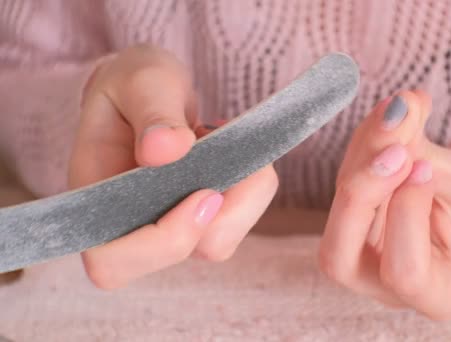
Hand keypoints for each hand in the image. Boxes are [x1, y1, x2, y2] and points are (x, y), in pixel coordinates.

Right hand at [69, 44, 277, 288]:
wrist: (151, 90)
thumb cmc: (134, 85)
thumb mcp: (140, 80)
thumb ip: (151, 110)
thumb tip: (165, 150)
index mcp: (95, 199)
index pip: (112, 260)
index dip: (161, 241)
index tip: (205, 192)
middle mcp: (129, 223)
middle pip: (176, 256)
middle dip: (219, 209)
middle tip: (218, 143)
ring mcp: (167, 225)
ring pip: (218, 242)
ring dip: (241, 191)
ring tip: (217, 136)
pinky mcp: (200, 218)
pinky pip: (239, 219)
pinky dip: (251, 184)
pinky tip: (229, 148)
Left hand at [319, 91, 450, 319]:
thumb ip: (430, 160)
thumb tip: (393, 115)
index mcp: (436, 295)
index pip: (403, 272)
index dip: (406, 214)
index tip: (426, 167)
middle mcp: (389, 286)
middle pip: (341, 255)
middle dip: (361, 188)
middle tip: (393, 136)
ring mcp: (366, 256)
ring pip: (339, 212)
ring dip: (363, 155)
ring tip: (399, 110)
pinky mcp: (356, 220)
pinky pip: (348, 182)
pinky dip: (365, 145)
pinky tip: (390, 115)